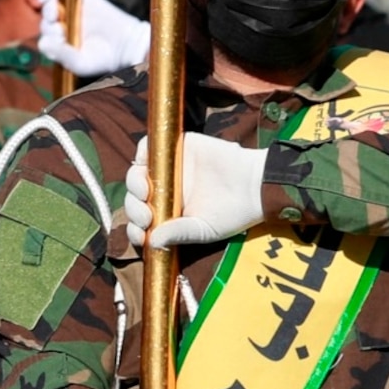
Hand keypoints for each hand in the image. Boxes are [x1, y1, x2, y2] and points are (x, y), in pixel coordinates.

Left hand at [34, 0, 151, 76]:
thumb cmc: (104, 58)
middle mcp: (62, 26)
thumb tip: (44, 42)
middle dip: (49, 24)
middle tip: (61, 28)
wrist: (127, 43)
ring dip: (48, 7)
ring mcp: (69, 11)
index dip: (49, 38)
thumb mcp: (81, 63)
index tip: (62, 39)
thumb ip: (62, 55)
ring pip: (48, 5)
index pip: (46, 39)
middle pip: (46, 22)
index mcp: (61, 44)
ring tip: (56, 12)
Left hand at [123, 132, 270, 250]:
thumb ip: (179, 234)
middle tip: (147, 216)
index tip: (142, 234)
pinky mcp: (175, 148)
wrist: (254, 185)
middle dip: (135, 209)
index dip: (136, 228)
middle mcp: (166, 191)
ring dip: (134, 183)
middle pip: (136, 198)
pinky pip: (148, 147)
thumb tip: (152, 242)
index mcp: (171, 213)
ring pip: (137, 173)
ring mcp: (169, 169)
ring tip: (146, 191)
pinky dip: (142, 153)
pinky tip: (144, 164)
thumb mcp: (204, 230)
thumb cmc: (233, 213)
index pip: (143, 222)